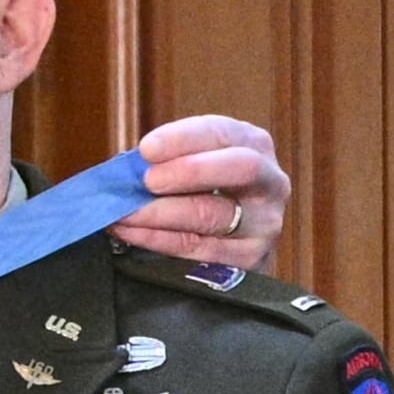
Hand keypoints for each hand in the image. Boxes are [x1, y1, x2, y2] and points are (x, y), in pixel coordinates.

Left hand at [113, 116, 290, 270]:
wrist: (233, 248)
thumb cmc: (205, 195)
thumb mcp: (195, 166)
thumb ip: (168, 161)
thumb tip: (125, 168)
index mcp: (254, 145)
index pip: (223, 133)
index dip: (184, 138)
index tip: (147, 149)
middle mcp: (270, 182)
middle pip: (238, 169)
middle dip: (188, 172)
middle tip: (147, 181)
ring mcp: (264, 224)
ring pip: (212, 215)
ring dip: (160, 213)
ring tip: (124, 212)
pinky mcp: (250, 260)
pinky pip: (198, 249)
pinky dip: (158, 240)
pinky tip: (130, 233)